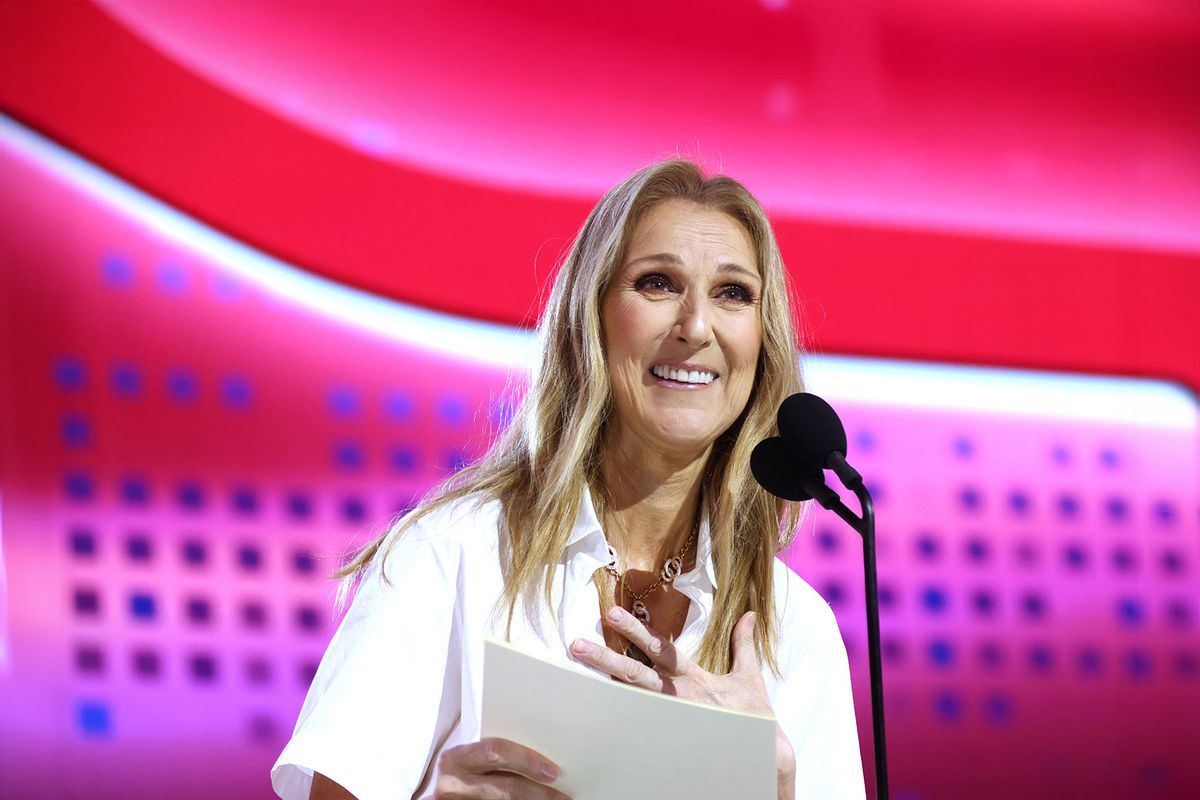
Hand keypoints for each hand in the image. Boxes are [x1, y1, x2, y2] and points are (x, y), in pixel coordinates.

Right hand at [434, 738, 570, 799]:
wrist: (439, 792)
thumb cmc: (462, 767)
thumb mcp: (471, 755)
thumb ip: (494, 751)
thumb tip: (542, 749)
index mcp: (456, 757)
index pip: (496, 751)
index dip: (527, 761)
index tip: (553, 771)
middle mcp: (454, 783)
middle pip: (506, 787)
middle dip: (539, 793)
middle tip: (563, 796)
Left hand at [570, 607, 796, 798]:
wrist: (763, 759)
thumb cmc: (753, 718)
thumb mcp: (749, 677)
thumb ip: (743, 644)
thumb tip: (748, 615)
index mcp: (694, 679)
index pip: (662, 649)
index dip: (638, 632)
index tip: (614, 615)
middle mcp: (678, 698)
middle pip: (637, 674)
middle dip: (607, 658)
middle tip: (577, 645)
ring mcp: (670, 720)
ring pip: (631, 701)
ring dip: (604, 687)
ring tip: (578, 674)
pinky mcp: (667, 740)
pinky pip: (637, 728)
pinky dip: (616, 720)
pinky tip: (593, 714)